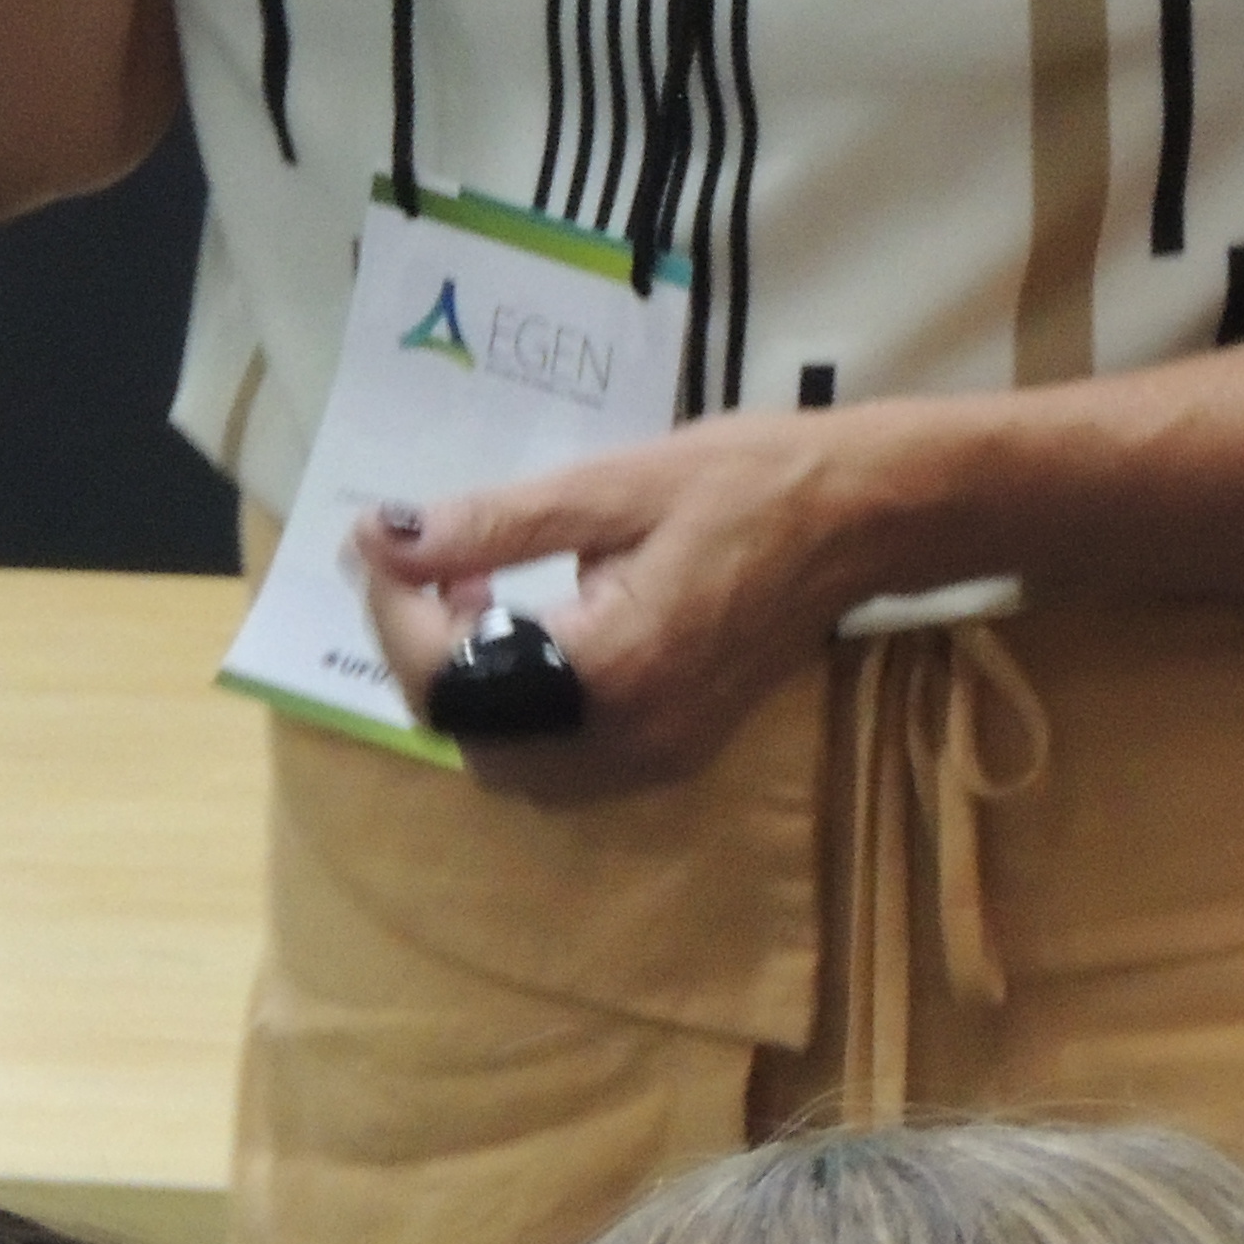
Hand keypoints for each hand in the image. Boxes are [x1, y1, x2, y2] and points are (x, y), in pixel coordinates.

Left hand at [353, 408, 921, 803]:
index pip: (452, 678)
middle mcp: (628, 737)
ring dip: (472, 690)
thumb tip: (385, 538)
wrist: (864, 516)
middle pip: (471, 735)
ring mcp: (656, 758)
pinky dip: (523, 710)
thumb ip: (492, 523)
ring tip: (481, 595)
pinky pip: (563, 763)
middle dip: (426, 655)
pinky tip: (539, 631)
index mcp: (609, 668)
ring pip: (512, 762)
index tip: (379, 544)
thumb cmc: (746, 480)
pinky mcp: (675, 752)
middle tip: (435, 568)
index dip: (393, 614)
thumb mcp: (612, 485)